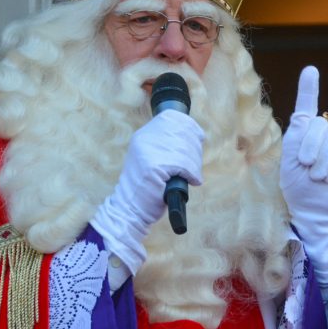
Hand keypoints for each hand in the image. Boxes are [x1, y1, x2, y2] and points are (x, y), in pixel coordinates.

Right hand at [90, 110, 203, 273]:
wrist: (129, 210)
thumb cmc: (146, 189)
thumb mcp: (152, 159)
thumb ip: (167, 145)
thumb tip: (196, 135)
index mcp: (143, 135)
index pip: (173, 118)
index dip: (190, 128)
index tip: (198, 140)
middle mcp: (143, 139)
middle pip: (183, 133)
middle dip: (195, 151)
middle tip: (195, 167)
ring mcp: (147, 152)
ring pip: (185, 149)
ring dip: (194, 165)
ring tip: (193, 176)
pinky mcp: (153, 167)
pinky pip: (183, 164)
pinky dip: (192, 174)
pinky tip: (192, 180)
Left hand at [280, 66, 327, 284]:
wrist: (314, 208)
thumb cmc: (297, 186)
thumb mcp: (288, 161)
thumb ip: (296, 137)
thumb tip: (304, 116)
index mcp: (302, 132)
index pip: (307, 105)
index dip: (309, 88)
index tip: (311, 70)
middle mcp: (322, 134)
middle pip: (319, 126)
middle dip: (310, 147)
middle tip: (305, 166)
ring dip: (322, 162)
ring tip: (317, 177)